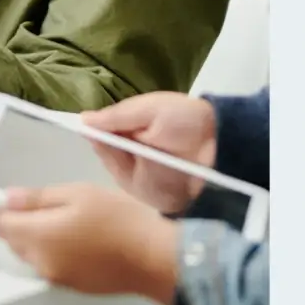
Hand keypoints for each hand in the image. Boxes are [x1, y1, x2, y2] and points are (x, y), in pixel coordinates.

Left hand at [0, 182, 179, 304]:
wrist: (157, 258)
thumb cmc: (117, 218)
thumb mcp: (77, 194)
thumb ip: (37, 198)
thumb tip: (8, 199)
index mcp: (37, 237)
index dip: (6, 209)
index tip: (25, 200)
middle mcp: (40, 263)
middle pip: (13, 241)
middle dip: (21, 225)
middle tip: (52, 209)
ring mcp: (58, 279)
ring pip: (31, 256)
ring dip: (38, 241)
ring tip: (69, 225)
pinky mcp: (75, 288)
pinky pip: (51, 267)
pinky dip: (55, 254)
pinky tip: (80, 243)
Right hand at [81, 92, 217, 212]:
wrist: (224, 146)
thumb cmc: (186, 120)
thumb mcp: (149, 109)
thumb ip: (116, 116)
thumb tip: (82, 120)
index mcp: (130, 131)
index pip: (102, 133)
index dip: (93, 131)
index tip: (80, 126)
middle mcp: (132, 155)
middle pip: (104, 152)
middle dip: (108, 145)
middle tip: (117, 137)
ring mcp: (141, 176)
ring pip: (115, 169)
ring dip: (124, 159)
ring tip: (145, 150)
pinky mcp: (152, 195)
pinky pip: (134, 186)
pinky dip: (140, 175)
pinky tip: (150, 165)